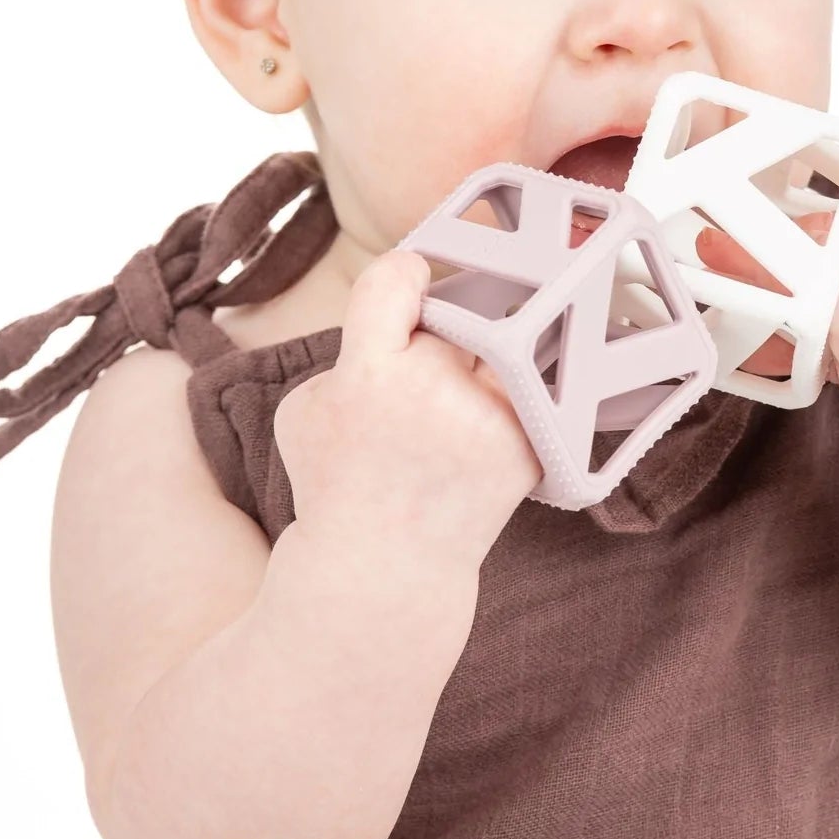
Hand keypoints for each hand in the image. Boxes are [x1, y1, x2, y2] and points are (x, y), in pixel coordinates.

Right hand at [273, 248, 542, 565]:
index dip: (404, 272)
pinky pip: (532, 388)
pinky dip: (512, 395)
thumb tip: (409, 303)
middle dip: (442, 329)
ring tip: (455, 401)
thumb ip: (351, 346)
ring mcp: (488, 420)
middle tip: (431, 364)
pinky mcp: (529, 446)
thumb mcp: (306, 406)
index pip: (398, 275)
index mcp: (369, 374)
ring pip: (499, 345)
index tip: (411, 283)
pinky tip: (483, 423)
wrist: (385, 566)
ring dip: (481, 359)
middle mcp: (435, 391)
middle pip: (455, 309)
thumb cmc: (337, 481)